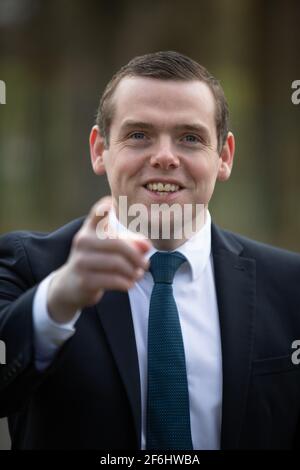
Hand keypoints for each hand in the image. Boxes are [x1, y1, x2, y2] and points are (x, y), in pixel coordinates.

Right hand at [47, 196, 150, 322]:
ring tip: (138, 274)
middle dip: (136, 255)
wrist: (71, 285)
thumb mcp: (110, 248)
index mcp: (90, 229)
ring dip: (132, 271)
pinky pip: (112, 280)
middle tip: (146, 264)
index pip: (97, 213)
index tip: (112, 204)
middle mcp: (83, 242)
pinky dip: (125, 283)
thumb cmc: (96, 261)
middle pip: (117, 244)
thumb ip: (131, 243)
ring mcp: (81, 261)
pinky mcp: (84, 280)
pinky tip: (130, 284)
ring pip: (116, 263)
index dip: (104, 207)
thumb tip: (147, 246)